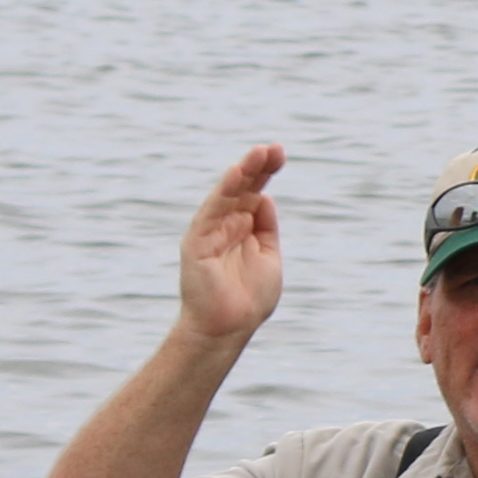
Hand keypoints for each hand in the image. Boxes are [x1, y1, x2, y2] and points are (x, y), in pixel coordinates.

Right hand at [180, 143, 287, 342]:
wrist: (228, 329)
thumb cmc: (249, 299)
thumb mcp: (268, 256)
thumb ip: (265, 228)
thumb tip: (264, 197)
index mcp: (243, 227)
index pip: (254, 191)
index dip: (266, 172)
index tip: (280, 152)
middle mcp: (226, 224)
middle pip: (242, 188)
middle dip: (258, 167)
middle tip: (273, 147)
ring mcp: (211, 231)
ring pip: (227, 195)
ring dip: (243, 172)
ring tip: (259, 153)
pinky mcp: (197, 241)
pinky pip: (211, 212)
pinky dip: (223, 192)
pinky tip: (236, 174)